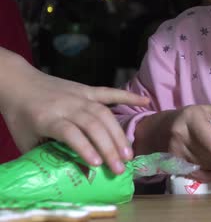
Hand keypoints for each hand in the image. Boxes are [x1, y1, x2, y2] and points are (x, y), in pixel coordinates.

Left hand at [0, 49, 149, 173]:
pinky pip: (110, 93)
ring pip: (104, 114)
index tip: (96, 165)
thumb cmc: (21, 116)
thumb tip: (76, 173)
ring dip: (118, 134)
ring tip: (128, 153)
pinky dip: (128, 97)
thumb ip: (47, 155)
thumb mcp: (26, 140)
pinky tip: (145, 102)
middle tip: (120, 167)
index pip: (70, 133)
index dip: (83, 148)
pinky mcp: (87, 90)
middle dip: (108, 147)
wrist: (18, 83)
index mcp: (48, 118)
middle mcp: (67, 106)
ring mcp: (80, 96)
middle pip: (92, 125)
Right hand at [135, 104, 210, 182]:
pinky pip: (195, 175)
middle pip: (207, 155)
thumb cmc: (190, 118)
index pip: (207, 139)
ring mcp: (175, 152)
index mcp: (191, 119)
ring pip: (203, 166)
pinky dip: (209, 175)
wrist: (160, 129)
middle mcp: (180, 136)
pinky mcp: (173, 164)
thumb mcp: (207, 110)